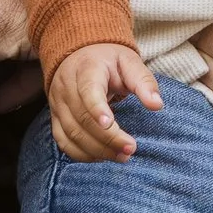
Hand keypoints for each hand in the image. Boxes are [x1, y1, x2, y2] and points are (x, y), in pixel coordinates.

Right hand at [47, 43, 163, 162]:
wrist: (80, 54)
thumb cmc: (109, 60)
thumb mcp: (130, 62)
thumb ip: (144, 82)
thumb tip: (157, 105)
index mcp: (87, 68)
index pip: (88, 90)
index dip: (97, 109)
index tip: (110, 125)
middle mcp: (67, 87)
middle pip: (82, 118)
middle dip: (107, 138)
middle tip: (130, 148)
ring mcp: (58, 104)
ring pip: (72, 133)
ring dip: (97, 150)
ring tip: (122, 156)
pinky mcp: (56, 118)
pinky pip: (63, 141)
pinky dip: (81, 154)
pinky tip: (102, 157)